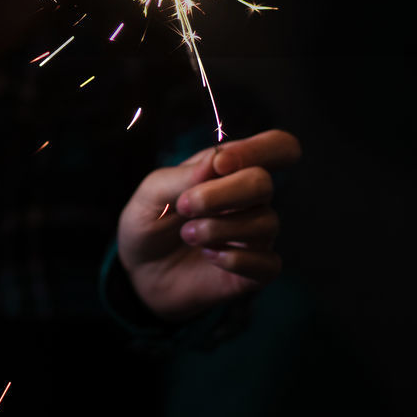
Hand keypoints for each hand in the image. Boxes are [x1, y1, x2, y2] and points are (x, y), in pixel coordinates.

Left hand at [117, 129, 300, 322]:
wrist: (138, 271)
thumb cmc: (151, 221)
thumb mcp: (153, 193)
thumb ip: (184, 176)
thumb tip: (218, 160)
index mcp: (231, 169)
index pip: (277, 146)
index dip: (258, 149)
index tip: (220, 165)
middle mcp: (250, 199)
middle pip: (263, 183)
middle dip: (221, 194)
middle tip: (185, 206)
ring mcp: (256, 235)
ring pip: (265, 223)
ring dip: (217, 228)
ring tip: (187, 234)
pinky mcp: (256, 271)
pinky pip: (269, 263)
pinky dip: (235, 259)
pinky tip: (209, 256)